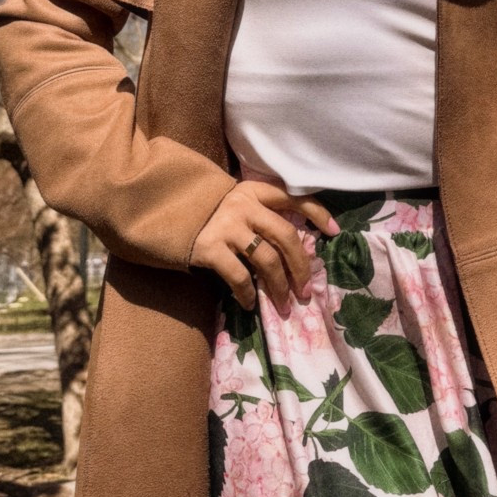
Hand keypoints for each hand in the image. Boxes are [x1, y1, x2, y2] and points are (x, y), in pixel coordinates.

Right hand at [191, 179, 341, 311]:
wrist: (163, 211)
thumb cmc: (206, 212)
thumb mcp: (236, 203)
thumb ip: (260, 214)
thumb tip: (296, 245)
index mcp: (254, 191)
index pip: (293, 197)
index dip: (317, 213)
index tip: (334, 232)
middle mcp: (244, 205)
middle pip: (286, 236)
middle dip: (301, 267)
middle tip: (305, 291)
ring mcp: (227, 226)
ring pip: (268, 259)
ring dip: (279, 287)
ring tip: (283, 304)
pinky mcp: (210, 248)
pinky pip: (239, 276)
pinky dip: (248, 294)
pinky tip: (250, 304)